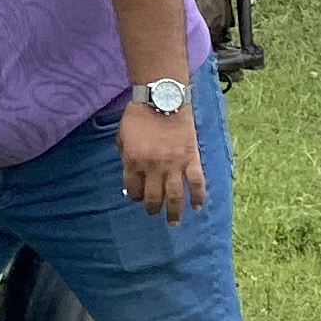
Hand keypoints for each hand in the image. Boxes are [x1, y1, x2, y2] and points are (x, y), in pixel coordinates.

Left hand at [119, 96, 205, 220]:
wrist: (163, 98)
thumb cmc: (139, 114)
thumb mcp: (122, 134)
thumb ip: (125, 154)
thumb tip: (128, 170)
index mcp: (134, 161)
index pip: (133, 189)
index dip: (135, 195)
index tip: (138, 197)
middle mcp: (153, 167)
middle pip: (153, 197)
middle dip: (152, 208)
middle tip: (154, 213)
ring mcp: (174, 164)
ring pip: (175, 196)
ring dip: (174, 212)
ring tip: (174, 222)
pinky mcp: (191, 159)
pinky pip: (196, 182)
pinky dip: (198, 196)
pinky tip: (197, 207)